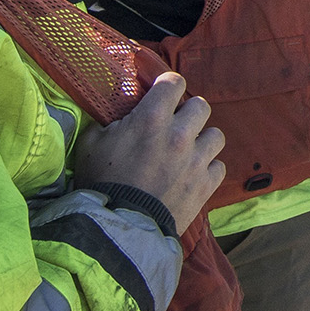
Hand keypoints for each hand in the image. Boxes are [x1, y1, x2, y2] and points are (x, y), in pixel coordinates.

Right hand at [73, 74, 225, 233]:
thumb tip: (117, 112)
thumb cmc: (100, 184)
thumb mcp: (91, 144)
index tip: (163, 93)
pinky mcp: (206, 184)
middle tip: (174, 125)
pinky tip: (192, 174)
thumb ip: (109, 122)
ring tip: (186, 151)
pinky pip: (218, 166)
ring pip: (215, 135)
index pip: (174, 82)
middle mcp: (180, 134)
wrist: (118, 227)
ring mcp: (196, 160)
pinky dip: (207, 168)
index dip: (168, 86)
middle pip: (201, 106)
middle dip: (188, 113)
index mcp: (152, 119)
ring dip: (202, 140)